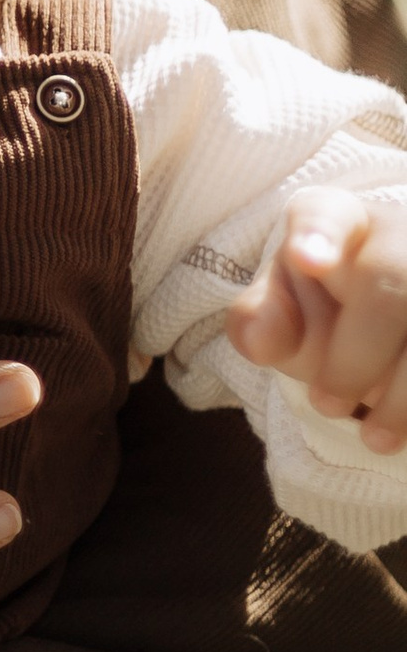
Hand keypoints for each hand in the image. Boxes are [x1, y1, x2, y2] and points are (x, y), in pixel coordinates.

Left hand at [227, 187, 406, 452]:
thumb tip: (262, 338)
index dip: (319, 235)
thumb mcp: (283, 317)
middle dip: (356, 356)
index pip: (328, 213)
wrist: (383, 331)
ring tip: (374, 438)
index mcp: (340, 221)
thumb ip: (259, 322)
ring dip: (402, 397)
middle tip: (326, 403)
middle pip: (389, 283)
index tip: (306, 260)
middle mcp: (400, 234)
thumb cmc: (324, 313)